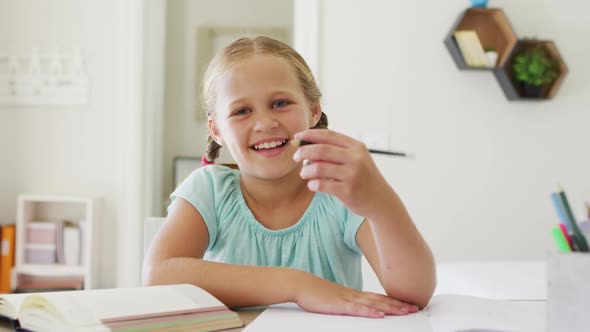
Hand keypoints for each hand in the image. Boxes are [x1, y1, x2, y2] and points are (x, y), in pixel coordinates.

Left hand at [293, 129, 393, 218]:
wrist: (380, 200)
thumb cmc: (363, 178)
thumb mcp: (356, 158)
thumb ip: (336, 151)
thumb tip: (306, 147)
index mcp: (356, 147)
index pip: (329, 135)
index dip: (310, 134)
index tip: (298, 136)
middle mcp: (355, 159)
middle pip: (321, 150)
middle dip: (303, 151)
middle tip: (295, 156)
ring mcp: (352, 175)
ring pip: (318, 168)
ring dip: (306, 170)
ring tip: (304, 174)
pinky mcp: (348, 191)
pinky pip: (321, 185)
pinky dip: (312, 184)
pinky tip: (313, 185)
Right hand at [294, 272, 418, 317]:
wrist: (301, 284)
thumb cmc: (316, 293)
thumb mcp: (336, 299)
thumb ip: (348, 303)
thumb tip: (359, 309)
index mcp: (354, 295)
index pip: (379, 298)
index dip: (395, 301)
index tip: (409, 304)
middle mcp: (354, 296)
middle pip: (381, 300)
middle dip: (399, 305)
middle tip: (415, 308)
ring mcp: (347, 299)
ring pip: (373, 304)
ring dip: (390, 308)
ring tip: (405, 311)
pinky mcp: (338, 305)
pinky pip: (357, 309)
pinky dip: (369, 312)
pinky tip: (379, 315)